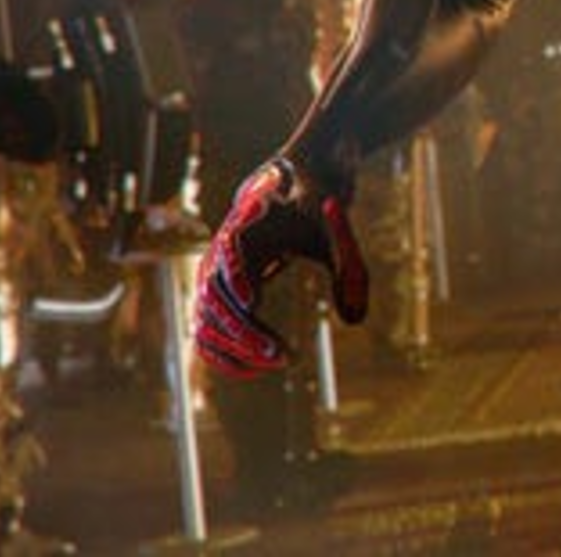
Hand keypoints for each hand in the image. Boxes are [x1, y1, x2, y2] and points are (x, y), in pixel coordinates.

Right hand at [193, 158, 368, 378]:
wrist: (284, 195)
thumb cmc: (311, 213)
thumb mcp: (336, 232)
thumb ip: (352, 269)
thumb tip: (355, 319)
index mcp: (246, 229)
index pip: (229, 257)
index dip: (236, 280)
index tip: (254, 304)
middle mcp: (218, 256)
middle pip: (215, 301)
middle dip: (247, 334)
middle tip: (286, 356)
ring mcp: (211, 279)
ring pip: (206, 325)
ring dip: (237, 352)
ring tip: (283, 360)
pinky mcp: (214, 299)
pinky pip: (205, 336)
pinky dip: (224, 357)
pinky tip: (261, 367)